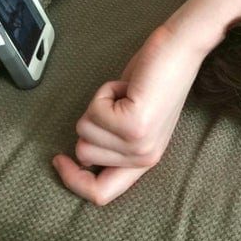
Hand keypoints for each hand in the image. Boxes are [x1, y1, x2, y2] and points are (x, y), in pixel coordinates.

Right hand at [52, 24, 205, 205]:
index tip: (59, 159)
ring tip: (126, 91)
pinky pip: (93, 112)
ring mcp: (139, 144)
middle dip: (92, 119)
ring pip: (84, 129)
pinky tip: (127, 86)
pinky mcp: (133, 125)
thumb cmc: (156, 74)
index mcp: (145, 160)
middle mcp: (143, 158)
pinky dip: (103, 92)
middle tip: (121, 100)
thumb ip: (113, 140)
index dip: (73, 181)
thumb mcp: (133, 117)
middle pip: (83, 152)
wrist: (181, 47)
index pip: (101, 194)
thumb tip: (81, 154)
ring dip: (99, 104)